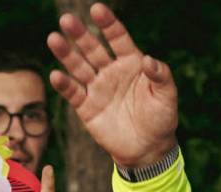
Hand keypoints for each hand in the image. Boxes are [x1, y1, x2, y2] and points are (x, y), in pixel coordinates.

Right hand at [48, 3, 180, 169]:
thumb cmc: (161, 118)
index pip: (117, 38)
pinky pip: (73, 93)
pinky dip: (64, 85)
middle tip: (67, 20)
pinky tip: (56, 75)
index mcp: (131, 62)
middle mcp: (111, 71)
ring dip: (66, 54)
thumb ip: (161, 76)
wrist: (148, 149)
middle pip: (92, 49)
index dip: (108, 24)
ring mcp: (97, 88)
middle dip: (80, 34)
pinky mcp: (86, 107)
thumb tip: (148, 60)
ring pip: (78, 67)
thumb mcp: (167, 96)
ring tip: (54, 39)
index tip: (97, 9)